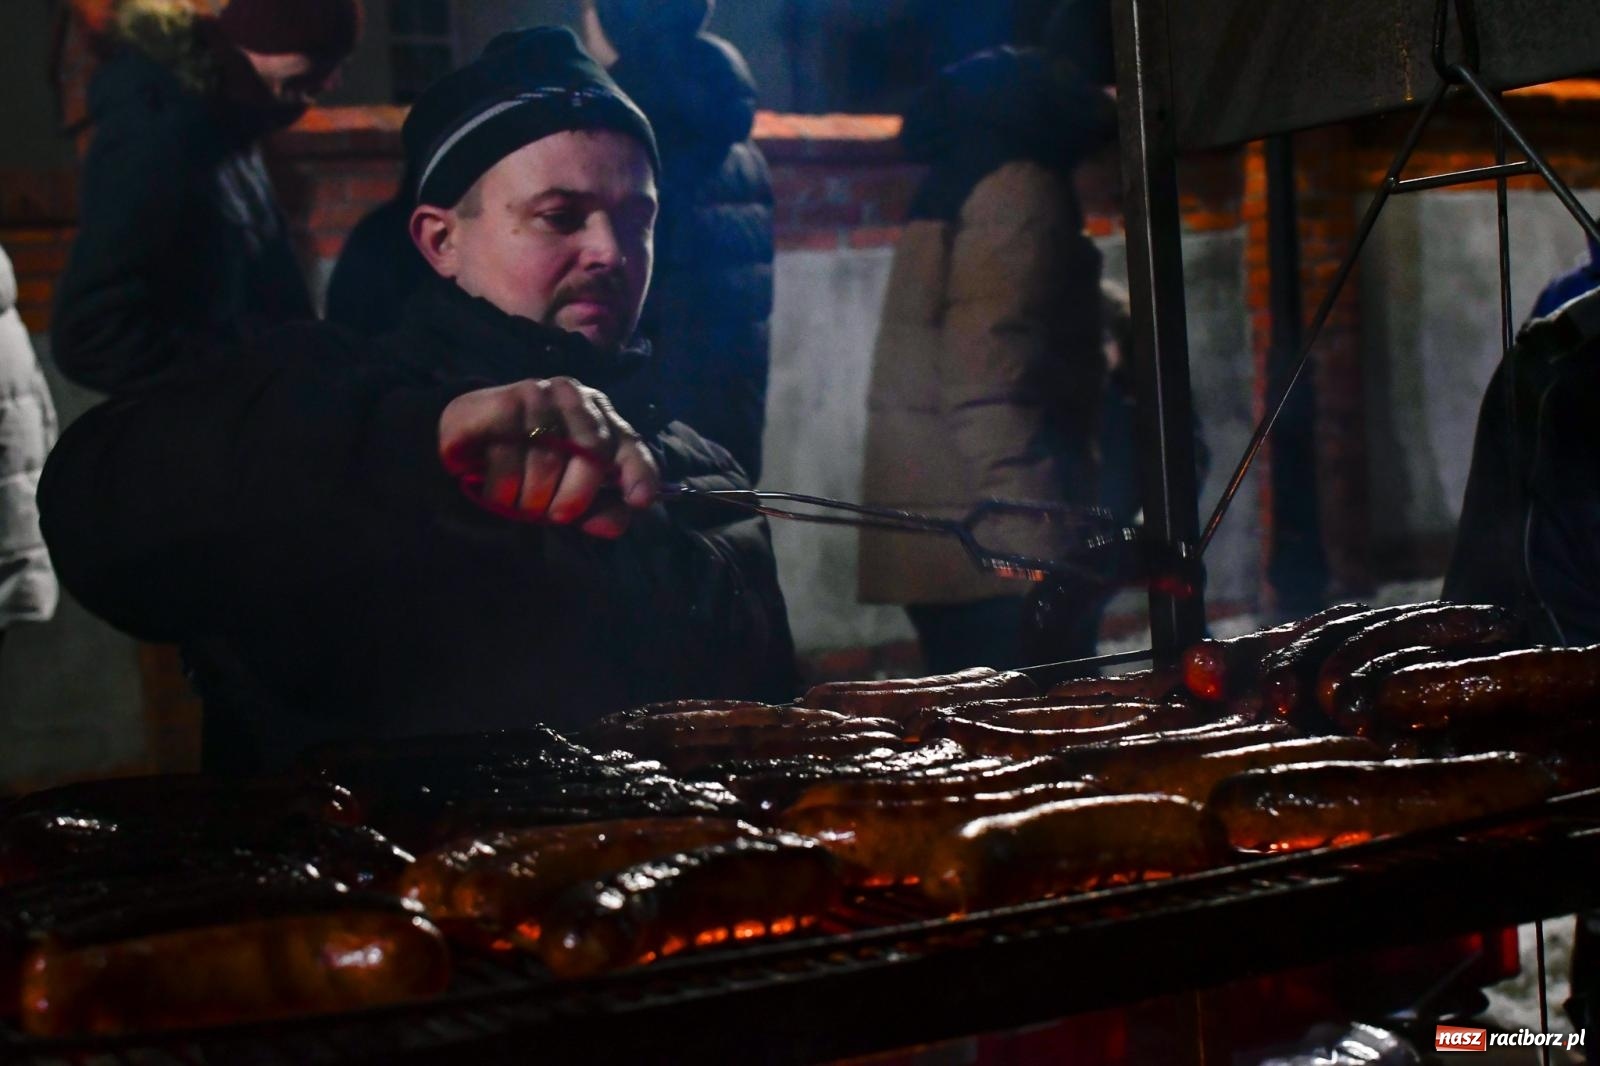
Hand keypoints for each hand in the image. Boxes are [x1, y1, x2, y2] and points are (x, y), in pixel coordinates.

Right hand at [437, 377, 659, 537]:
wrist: (468, 433)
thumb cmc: (528, 465)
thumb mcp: (567, 490)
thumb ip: (597, 510)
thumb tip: (614, 524)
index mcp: (600, 418)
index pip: (629, 445)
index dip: (639, 472)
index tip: (640, 500)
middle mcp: (576, 398)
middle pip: (592, 455)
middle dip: (571, 498)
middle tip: (549, 515)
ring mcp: (540, 394)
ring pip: (546, 461)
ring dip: (528, 498)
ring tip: (513, 501)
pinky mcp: (504, 400)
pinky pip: (508, 456)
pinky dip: (500, 486)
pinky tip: (488, 485)